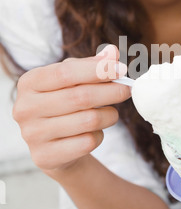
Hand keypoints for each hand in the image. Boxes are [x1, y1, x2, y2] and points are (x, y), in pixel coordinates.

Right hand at [13, 45, 130, 173]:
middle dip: (111, 92)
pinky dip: (99, 136)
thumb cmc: (65, 104)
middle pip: (80, 97)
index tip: (121, 69)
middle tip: (127, 89)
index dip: (97, 70)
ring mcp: (32, 134)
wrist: (54, 146)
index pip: (66, 72)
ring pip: (88, 121)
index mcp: (30, 82)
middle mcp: (25, 108)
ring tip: (111, 113)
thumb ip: (92, 65)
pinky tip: (95, 132)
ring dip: (109, 115)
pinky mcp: (45, 156)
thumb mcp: (74, 80)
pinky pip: (86, 143)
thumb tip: (112, 52)